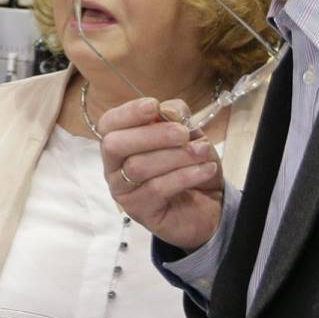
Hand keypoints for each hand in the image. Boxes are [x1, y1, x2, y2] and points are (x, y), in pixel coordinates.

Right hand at [98, 96, 222, 251]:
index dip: (128, 112)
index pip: (109, 124)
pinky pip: (157, 188)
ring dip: (175, 156)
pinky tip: (206, 169)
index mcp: (121, 142)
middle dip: (151, 135)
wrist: (209, 205)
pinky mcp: (138, 211)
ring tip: (202, 152)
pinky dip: (185, 175)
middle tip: (182, 134)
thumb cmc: (190, 166)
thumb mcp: (188, 135)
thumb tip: (168, 111)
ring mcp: (123, 191)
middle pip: (114, 145)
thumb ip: (176, 119)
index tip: (154, 106)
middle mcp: (114, 167)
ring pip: (138, 167)